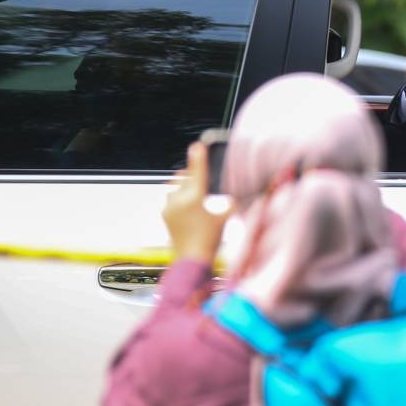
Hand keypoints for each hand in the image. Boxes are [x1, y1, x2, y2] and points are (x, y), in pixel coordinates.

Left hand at [162, 142, 232, 261]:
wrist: (191, 260)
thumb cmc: (210, 241)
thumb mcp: (224, 219)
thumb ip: (232, 205)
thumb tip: (240, 197)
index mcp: (195, 198)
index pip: (198, 172)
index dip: (199, 157)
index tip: (198, 145)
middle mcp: (179, 200)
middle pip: (186, 178)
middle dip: (193, 175)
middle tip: (202, 178)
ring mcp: (170, 207)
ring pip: (176, 187)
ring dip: (185, 187)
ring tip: (195, 195)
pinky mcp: (165, 215)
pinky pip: (171, 199)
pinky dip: (179, 198)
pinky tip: (188, 207)